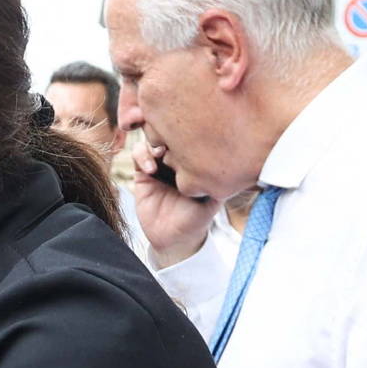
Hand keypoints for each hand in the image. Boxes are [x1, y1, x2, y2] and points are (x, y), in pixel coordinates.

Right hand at [126, 133, 217, 268]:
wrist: (175, 238)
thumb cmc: (196, 218)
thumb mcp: (213, 199)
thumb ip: (217, 181)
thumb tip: (228, 159)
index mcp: (193, 160)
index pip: (189, 135)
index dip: (188, 129)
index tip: (191, 134)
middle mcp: (176, 158)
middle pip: (169, 131)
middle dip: (167, 129)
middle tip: (171, 138)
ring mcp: (159, 164)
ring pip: (152, 138)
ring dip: (154, 141)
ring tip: (160, 153)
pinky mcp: (142, 174)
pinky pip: (138, 155)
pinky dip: (142, 155)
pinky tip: (151, 169)